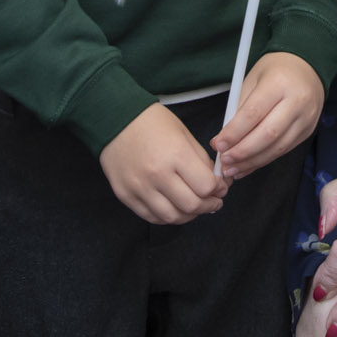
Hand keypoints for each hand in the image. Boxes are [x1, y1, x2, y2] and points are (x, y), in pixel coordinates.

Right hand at [99, 103, 226, 224]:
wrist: (115, 119)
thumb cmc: (151, 122)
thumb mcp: (184, 133)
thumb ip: (200, 160)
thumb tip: (215, 181)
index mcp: (176, 154)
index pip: (206, 186)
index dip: (219, 189)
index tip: (221, 188)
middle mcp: (157, 175)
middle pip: (192, 206)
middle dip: (209, 206)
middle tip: (214, 201)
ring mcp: (140, 188)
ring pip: (172, 217)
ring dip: (189, 216)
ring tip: (195, 207)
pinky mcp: (126, 196)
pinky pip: (151, 217)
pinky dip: (167, 217)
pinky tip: (174, 208)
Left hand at [213, 51, 323, 179]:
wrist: (309, 66)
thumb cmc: (275, 71)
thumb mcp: (253, 79)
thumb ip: (240, 108)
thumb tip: (225, 139)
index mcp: (279, 83)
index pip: (254, 113)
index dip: (234, 132)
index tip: (217, 144)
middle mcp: (297, 101)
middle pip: (268, 134)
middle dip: (242, 152)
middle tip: (224, 162)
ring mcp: (306, 118)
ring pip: (277, 147)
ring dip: (252, 162)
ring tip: (232, 170)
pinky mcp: (308, 131)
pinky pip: (284, 150)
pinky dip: (264, 160)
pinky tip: (248, 165)